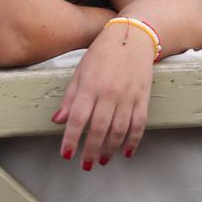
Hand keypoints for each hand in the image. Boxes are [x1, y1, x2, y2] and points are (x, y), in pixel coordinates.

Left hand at [51, 20, 154, 169]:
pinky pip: (139, 124)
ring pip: (119, 130)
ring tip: (102, 160)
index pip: (78, 118)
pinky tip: (126, 152)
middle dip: (90, 151)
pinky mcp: (143, 97)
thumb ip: (70, 97)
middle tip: (85, 164)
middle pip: (98, 129)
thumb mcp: (81, 70)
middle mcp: (109, 92)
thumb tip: (58, 120)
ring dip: (109, 149)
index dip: (71, 139)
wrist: (133, 36)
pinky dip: (133, 141)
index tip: (66, 154)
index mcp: (91, 85)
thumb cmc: (104, 51)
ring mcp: (128, 96)